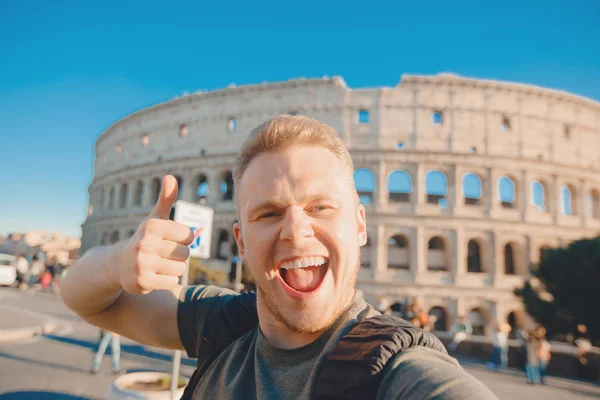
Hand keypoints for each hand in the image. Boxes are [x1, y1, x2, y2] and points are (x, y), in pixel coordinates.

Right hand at [116, 175, 193, 294]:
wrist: (118, 265)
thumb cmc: (145, 239)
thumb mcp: (155, 219)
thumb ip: (166, 199)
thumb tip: (171, 176)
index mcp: (151, 226)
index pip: (189, 235)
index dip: (184, 239)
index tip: (170, 240)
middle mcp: (144, 244)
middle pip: (185, 253)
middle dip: (178, 255)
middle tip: (163, 254)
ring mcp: (142, 264)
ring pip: (180, 269)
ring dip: (173, 269)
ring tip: (159, 265)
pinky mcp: (142, 282)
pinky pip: (172, 283)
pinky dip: (167, 281)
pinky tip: (155, 276)